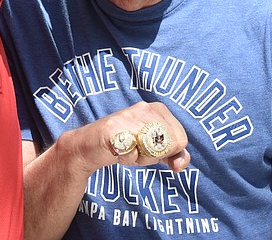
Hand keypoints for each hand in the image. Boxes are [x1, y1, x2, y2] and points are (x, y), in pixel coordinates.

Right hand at [60, 101, 189, 173]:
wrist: (91, 146)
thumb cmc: (125, 146)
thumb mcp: (155, 150)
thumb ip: (175, 154)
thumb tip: (180, 164)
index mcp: (159, 109)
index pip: (181, 138)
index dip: (167, 152)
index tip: (148, 146)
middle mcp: (146, 107)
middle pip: (169, 145)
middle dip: (154, 155)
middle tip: (136, 148)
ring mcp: (129, 116)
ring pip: (152, 150)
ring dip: (140, 157)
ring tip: (126, 148)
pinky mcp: (114, 127)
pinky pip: (132, 153)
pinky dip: (126, 157)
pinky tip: (117, 150)